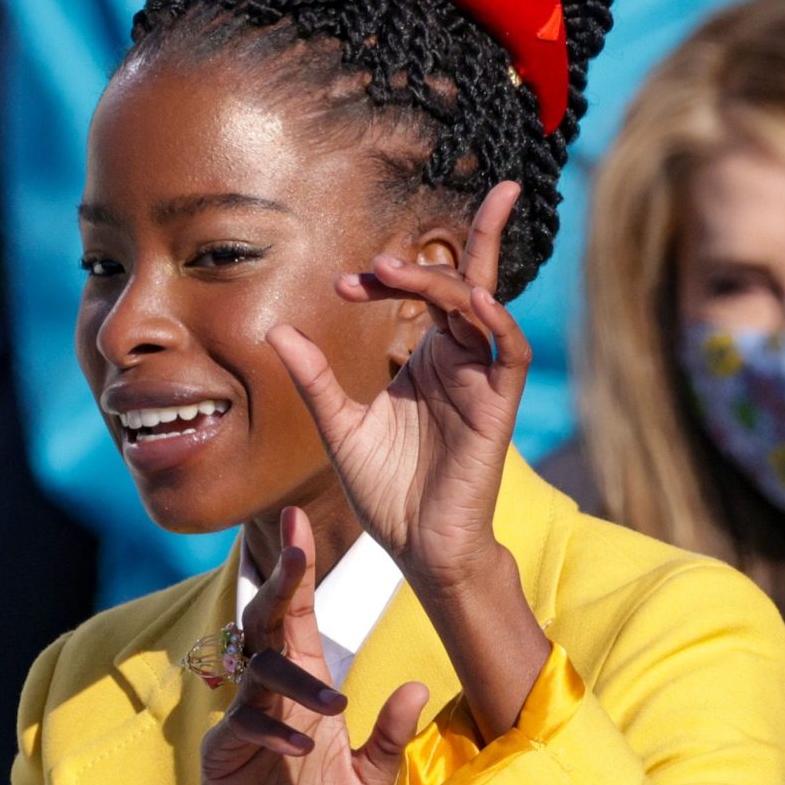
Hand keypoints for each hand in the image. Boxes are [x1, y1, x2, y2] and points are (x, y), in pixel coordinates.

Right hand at [158, 507, 429, 784]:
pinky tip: (300, 746)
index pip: (298, 618)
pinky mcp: (222, 756)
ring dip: (294, 681)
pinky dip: (272, 732)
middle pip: (267, 624)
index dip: (299, 571)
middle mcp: (269, 696)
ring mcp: (241, 722)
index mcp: (304, 692)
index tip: (301, 518)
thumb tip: (415, 686)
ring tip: (334, 706)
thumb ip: (389, 739)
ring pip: (257, 674)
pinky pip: (242, 728)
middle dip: (279, 583)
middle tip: (294, 545)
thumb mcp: (369, 784)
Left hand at [267, 182, 526, 596]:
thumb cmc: (386, 490)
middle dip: (456, 245)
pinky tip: (470, 299)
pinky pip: (505, 351)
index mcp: (428, 360)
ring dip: (450, 280)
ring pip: (482, 307)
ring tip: (397, 271)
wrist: (415, 546)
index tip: (347, 282)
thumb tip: (279, 330)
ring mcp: (480, 380)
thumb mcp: (339, 425)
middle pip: (467, 283)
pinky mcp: (497, 406)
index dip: (390, 278)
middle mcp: (459, 361)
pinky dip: (493, 320)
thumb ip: (316, 377)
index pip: (424, 293)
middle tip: (409, 238)